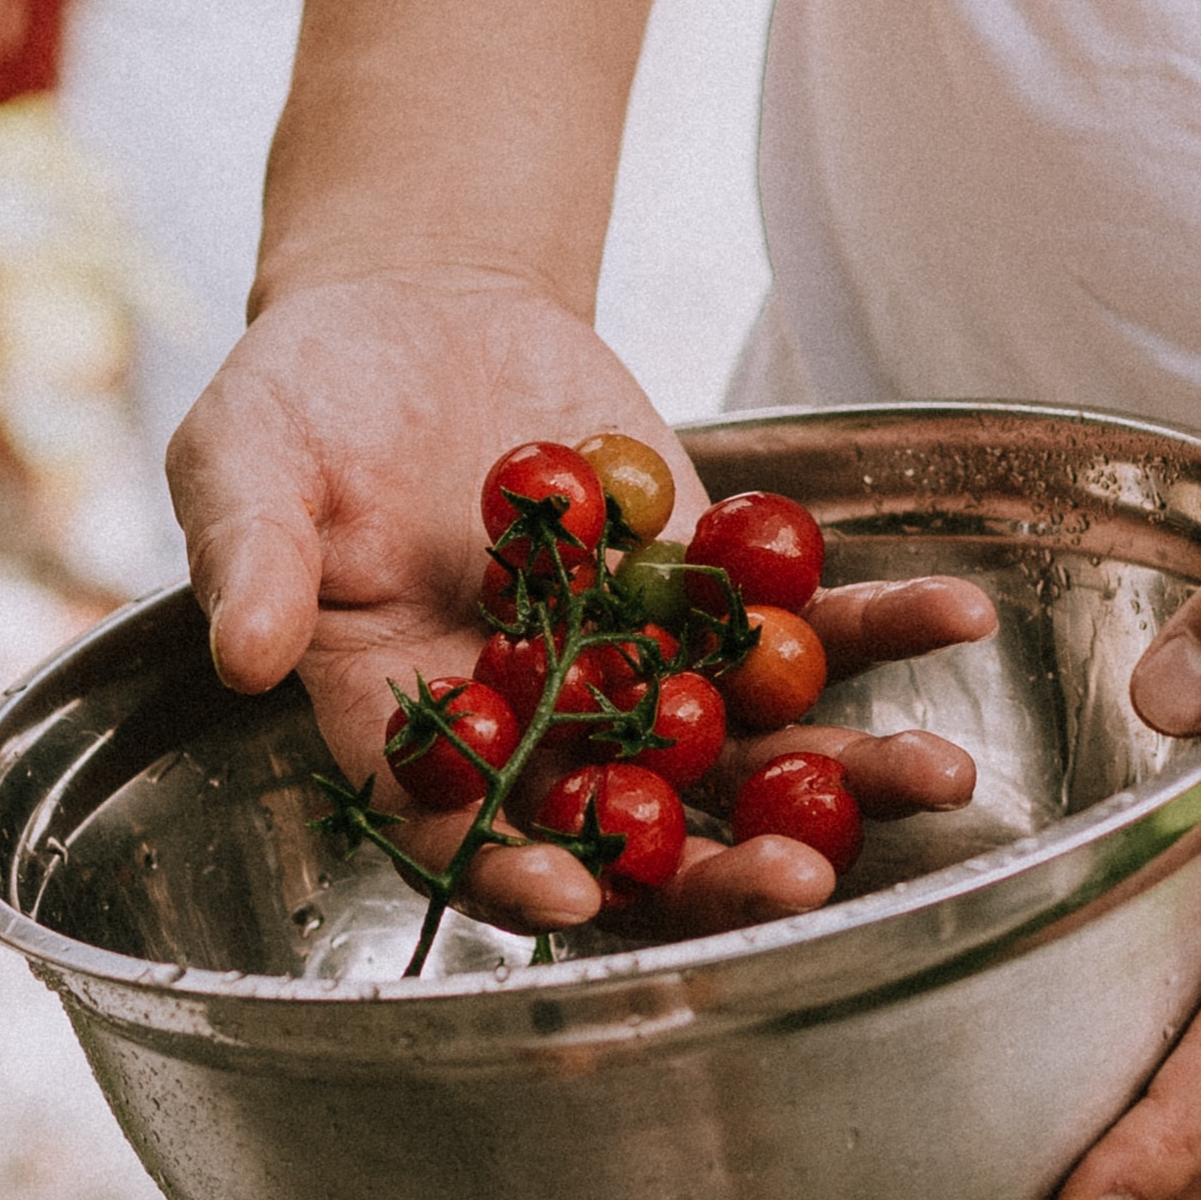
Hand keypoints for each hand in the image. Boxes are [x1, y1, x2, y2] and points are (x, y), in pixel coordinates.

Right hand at [172, 269, 993, 936]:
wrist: (416, 311)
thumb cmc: (302, 400)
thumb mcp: (246, 457)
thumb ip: (251, 555)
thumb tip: (243, 654)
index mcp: (405, 728)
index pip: (461, 832)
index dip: (518, 866)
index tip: (580, 888)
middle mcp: (534, 723)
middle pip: (635, 827)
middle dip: (721, 865)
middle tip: (803, 884)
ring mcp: (636, 663)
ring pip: (748, 752)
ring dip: (848, 775)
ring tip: (943, 781)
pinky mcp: (710, 585)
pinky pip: (805, 622)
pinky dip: (880, 623)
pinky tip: (957, 615)